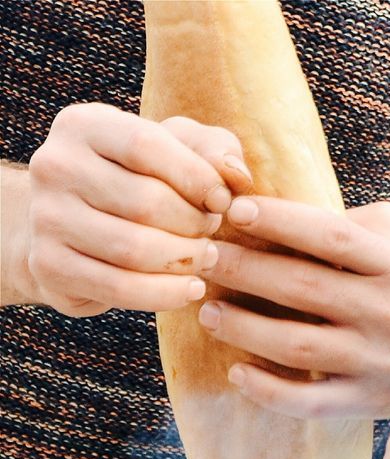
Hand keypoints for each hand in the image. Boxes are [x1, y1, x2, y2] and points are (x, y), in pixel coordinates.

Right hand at [7, 103, 249, 314]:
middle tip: (210, 232)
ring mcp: (44, 217)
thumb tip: (236, 176)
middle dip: (194, 224)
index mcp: (83, 125)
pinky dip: (166, 294)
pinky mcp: (48, 265)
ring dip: (185, 260)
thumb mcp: (180, 150)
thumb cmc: (143, 179)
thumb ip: (215, 150)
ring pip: (134, 249)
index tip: (223, 201)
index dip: (197, 178)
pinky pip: (119, 288)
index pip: (146, 146)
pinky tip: (190, 288)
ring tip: (205, 257)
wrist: (76, 226)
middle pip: (146, 203)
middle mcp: (54, 166)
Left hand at [197, 197, 389, 418]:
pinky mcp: (371, 400)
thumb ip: (350, 225)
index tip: (233, 211)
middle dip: (242, 270)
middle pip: (302, 289)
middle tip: (201, 257)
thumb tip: (277, 217)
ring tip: (209, 311)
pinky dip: (268, 391)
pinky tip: (238, 372)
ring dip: (243, 328)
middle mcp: (388, 312)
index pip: (330, 237)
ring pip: (297, 347)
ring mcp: (378, 361)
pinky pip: (311, 402)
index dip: (278, 221)